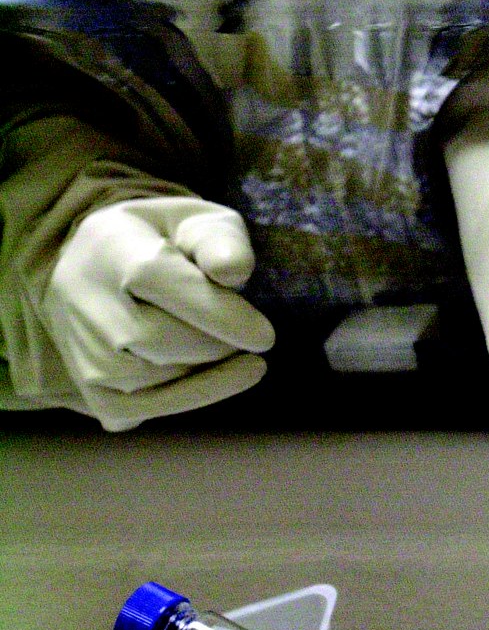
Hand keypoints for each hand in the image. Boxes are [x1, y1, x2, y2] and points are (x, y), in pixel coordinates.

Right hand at [43, 197, 275, 405]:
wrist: (99, 267)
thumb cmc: (164, 241)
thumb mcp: (197, 221)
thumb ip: (220, 240)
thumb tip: (235, 271)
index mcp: (113, 249)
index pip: (160, 282)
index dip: (218, 314)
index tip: (265, 338)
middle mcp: (86, 303)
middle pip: (160, 339)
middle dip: (218, 343)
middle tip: (245, 335)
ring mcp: (83, 351)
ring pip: (153, 378)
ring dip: (207, 371)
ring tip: (230, 350)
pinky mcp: (92, 389)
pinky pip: (142, 409)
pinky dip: (189, 397)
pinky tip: (220, 378)